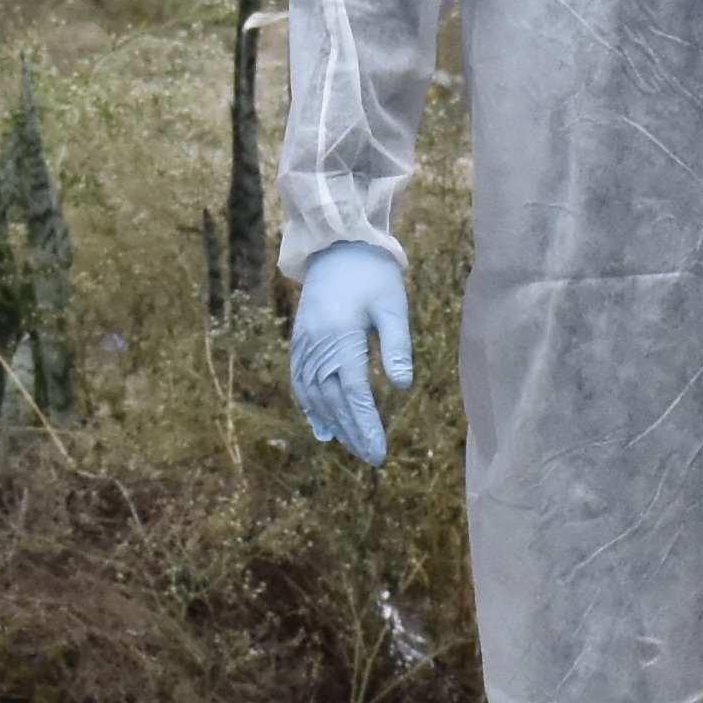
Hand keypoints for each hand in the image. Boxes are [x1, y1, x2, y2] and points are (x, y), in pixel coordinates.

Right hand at [288, 239, 412, 465]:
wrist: (338, 245)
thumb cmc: (373, 275)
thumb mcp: (392, 307)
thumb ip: (397, 346)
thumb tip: (402, 387)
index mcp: (341, 337)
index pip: (354, 392)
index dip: (366, 425)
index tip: (378, 451)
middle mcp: (317, 345)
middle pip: (332, 401)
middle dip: (351, 432)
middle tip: (370, 457)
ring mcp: (304, 344)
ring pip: (314, 395)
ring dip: (332, 424)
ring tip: (351, 446)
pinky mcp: (301, 341)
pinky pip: (301, 381)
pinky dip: (311, 407)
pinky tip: (323, 427)